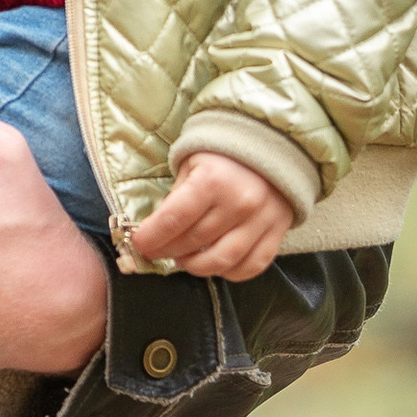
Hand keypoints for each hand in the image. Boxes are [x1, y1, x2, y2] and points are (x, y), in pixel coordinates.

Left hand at [129, 151, 290, 281]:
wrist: (273, 143)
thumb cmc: (224, 153)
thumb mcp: (192, 164)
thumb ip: (177, 197)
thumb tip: (157, 231)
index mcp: (213, 181)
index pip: (174, 220)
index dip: (151, 237)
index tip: (139, 243)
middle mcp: (239, 203)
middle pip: (193, 242)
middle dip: (167, 250)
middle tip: (155, 251)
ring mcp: (261, 221)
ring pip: (221, 261)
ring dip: (195, 266)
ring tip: (182, 259)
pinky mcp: (278, 232)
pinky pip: (252, 266)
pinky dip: (230, 272)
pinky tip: (214, 265)